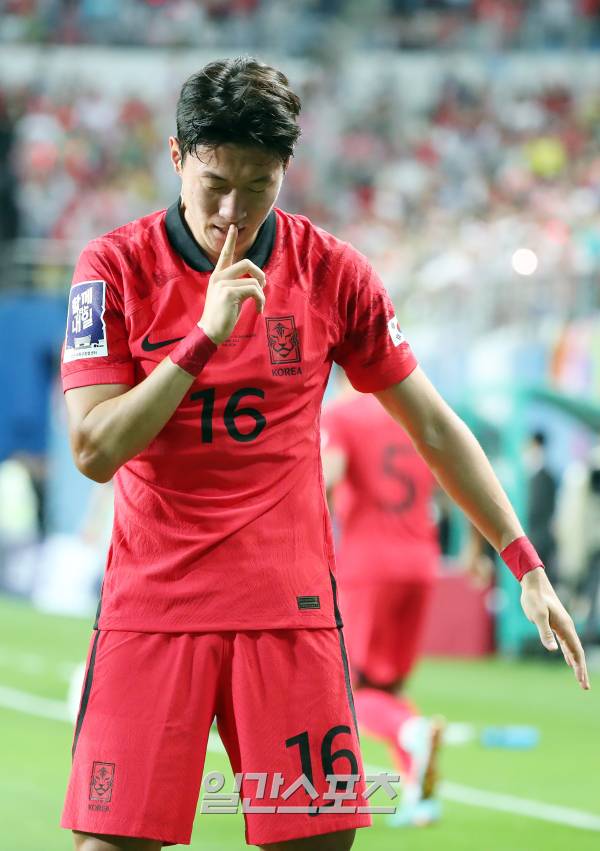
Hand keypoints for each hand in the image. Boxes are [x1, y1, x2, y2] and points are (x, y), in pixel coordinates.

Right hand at [199, 225, 265, 344]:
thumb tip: (257, 281)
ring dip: (262, 295)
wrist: (210, 331)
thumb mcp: (231, 296)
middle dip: (261, 275)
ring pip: (254, 281)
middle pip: (248, 263)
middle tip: (263, 288)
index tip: (233, 227)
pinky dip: (261, 301)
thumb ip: (239, 285)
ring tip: (259, 305)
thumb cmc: (222, 316)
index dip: (231, 240)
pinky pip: (254, 291)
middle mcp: (219, 276)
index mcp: (218, 275)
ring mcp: (223, 283)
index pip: (225, 254)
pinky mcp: (229, 292)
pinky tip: (258, 310)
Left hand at [520, 567, 589, 689]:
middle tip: (584, 687)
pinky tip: (568, 660)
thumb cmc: (534, 598)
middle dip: (581, 670)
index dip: (579, 667)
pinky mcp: (555, 624)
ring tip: (579, 678)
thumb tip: (553, 650)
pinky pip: (566, 643)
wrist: (533, 584)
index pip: (576, 651)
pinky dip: (569, 654)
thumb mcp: (537, 616)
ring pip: (572, 648)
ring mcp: (562, 626)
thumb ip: (545, 633)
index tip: (581, 682)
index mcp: (565, 627)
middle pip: (577, 652)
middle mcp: (567, 627)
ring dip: (576, 663)